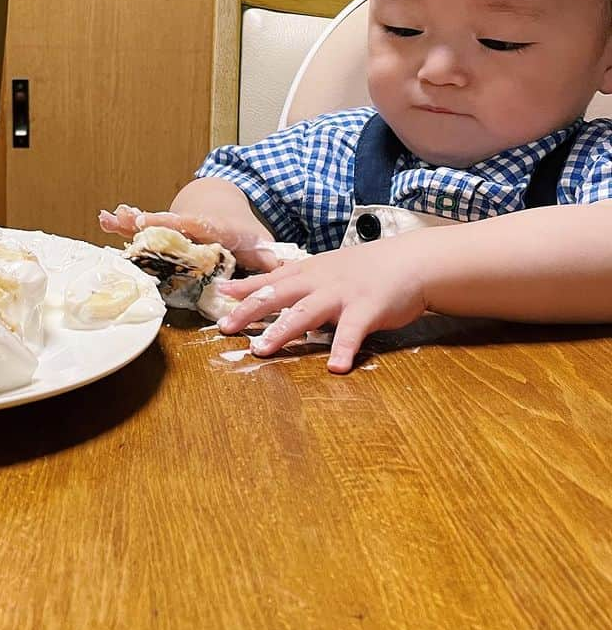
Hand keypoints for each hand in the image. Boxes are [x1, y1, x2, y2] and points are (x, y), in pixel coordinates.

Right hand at [99, 204, 279, 270]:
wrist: (221, 207)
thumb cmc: (239, 231)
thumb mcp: (257, 243)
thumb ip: (271, 260)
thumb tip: (288, 272)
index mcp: (210, 226)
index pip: (195, 225)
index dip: (178, 224)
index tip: (163, 221)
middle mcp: (187, 224)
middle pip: (166, 223)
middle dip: (149, 220)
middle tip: (130, 218)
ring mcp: (172, 226)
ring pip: (149, 223)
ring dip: (129, 221)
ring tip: (109, 217)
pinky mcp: (160, 231)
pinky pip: (140, 228)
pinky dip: (122, 224)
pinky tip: (104, 220)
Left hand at [216, 234, 430, 373]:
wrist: (411, 261)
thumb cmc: (368, 268)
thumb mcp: (329, 268)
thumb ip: (302, 279)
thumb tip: (272, 289)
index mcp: (309, 272)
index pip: (270, 279)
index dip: (244, 288)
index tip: (219, 294)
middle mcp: (320, 281)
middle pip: (278, 295)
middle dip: (249, 311)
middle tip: (225, 328)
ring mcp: (342, 295)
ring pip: (305, 313)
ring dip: (282, 332)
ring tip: (262, 350)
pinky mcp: (367, 309)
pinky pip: (353, 332)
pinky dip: (343, 349)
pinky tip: (335, 368)